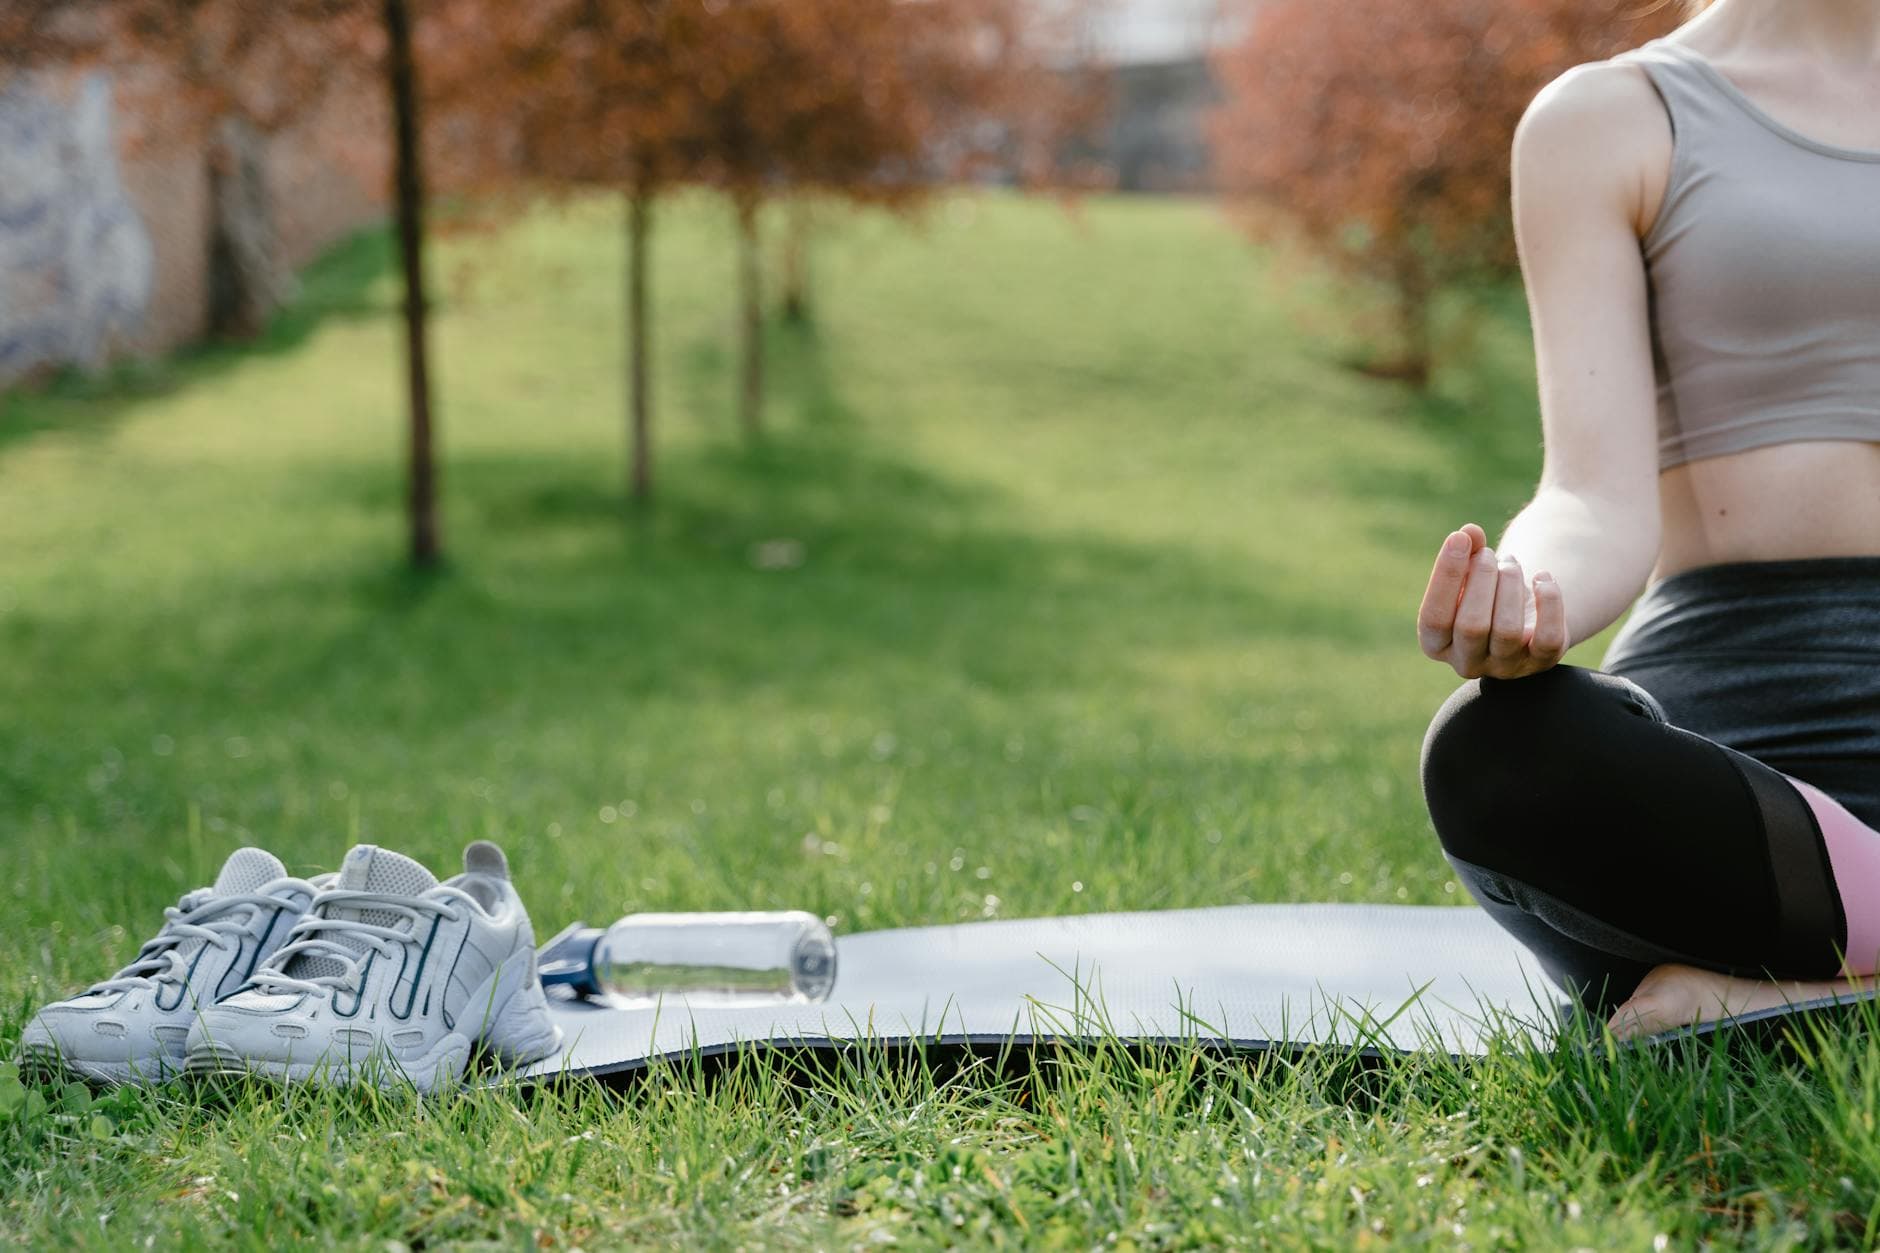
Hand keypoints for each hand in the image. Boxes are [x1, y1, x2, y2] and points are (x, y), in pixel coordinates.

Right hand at [1416, 523, 1567, 678]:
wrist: (1522, 613)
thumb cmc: (1484, 590)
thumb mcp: (1469, 571)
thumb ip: (1465, 551)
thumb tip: (1469, 532)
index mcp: (1436, 644)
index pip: (1434, 618)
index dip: (1446, 576)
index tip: (1459, 538)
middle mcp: (1466, 663)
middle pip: (1472, 626)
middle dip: (1482, 577)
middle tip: (1489, 555)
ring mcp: (1504, 667)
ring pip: (1507, 631)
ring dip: (1511, 584)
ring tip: (1511, 564)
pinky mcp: (1540, 662)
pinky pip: (1547, 639)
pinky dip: (1549, 602)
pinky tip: (1542, 578)